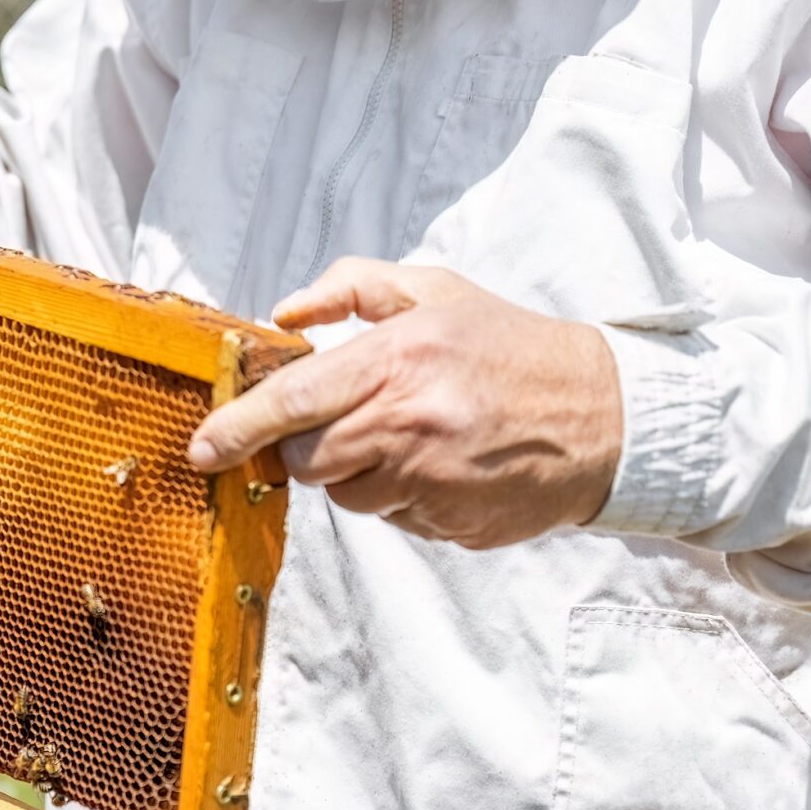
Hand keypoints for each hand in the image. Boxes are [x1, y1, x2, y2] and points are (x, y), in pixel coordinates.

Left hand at [186, 259, 623, 549]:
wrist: (608, 416)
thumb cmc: (509, 348)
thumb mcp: (437, 293)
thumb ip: (353, 288)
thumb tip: (283, 313)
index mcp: (402, 358)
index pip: (296, 399)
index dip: (240, 427)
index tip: (202, 448)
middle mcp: (413, 420)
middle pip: (309, 459)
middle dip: (312, 447)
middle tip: (353, 422)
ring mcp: (434, 478)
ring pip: (346, 495)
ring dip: (361, 473)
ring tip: (415, 438)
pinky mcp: (452, 522)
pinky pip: (393, 519)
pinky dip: (402, 497)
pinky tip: (443, 467)